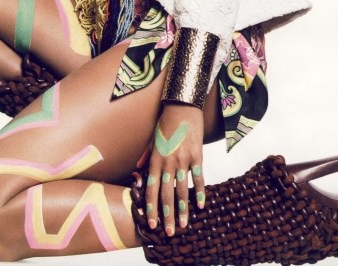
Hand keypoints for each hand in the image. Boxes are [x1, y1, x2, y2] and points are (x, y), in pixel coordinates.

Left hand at [145, 102, 204, 236]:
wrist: (183, 105)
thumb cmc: (165, 121)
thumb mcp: (152, 138)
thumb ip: (146, 156)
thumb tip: (137, 170)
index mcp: (156, 158)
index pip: (151, 188)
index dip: (151, 207)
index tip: (150, 223)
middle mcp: (169, 161)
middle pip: (167, 193)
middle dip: (167, 215)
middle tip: (169, 232)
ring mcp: (184, 159)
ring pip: (183, 189)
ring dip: (183, 209)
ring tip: (184, 225)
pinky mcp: (197, 155)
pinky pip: (199, 177)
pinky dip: (200, 192)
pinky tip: (200, 206)